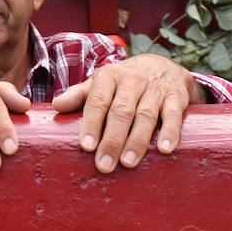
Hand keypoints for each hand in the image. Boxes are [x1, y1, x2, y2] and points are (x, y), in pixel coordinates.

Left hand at [52, 54, 199, 172]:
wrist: (162, 66)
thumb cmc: (123, 82)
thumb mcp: (99, 83)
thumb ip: (78, 95)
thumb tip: (56, 106)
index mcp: (108, 76)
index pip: (97, 101)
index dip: (91, 123)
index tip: (86, 146)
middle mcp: (132, 80)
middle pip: (121, 111)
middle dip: (112, 139)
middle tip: (104, 165)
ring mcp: (155, 88)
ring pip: (145, 115)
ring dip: (137, 140)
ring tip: (128, 162)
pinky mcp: (176, 97)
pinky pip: (173, 115)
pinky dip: (170, 131)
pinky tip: (164, 149)